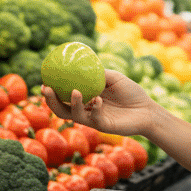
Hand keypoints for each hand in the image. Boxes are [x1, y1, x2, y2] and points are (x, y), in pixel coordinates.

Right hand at [41, 69, 158, 137]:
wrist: (148, 110)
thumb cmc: (132, 93)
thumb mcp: (114, 78)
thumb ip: (100, 73)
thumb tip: (83, 63)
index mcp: (86, 99)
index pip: (63, 97)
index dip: (51, 92)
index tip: (43, 82)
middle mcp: (86, 110)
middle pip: (61, 109)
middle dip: (51, 101)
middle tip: (46, 89)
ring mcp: (94, 119)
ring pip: (74, 115)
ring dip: (73, 103)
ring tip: (75, 91)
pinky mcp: (103, 126)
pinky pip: (95, 118)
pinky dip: (95, 108)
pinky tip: (98, 100)